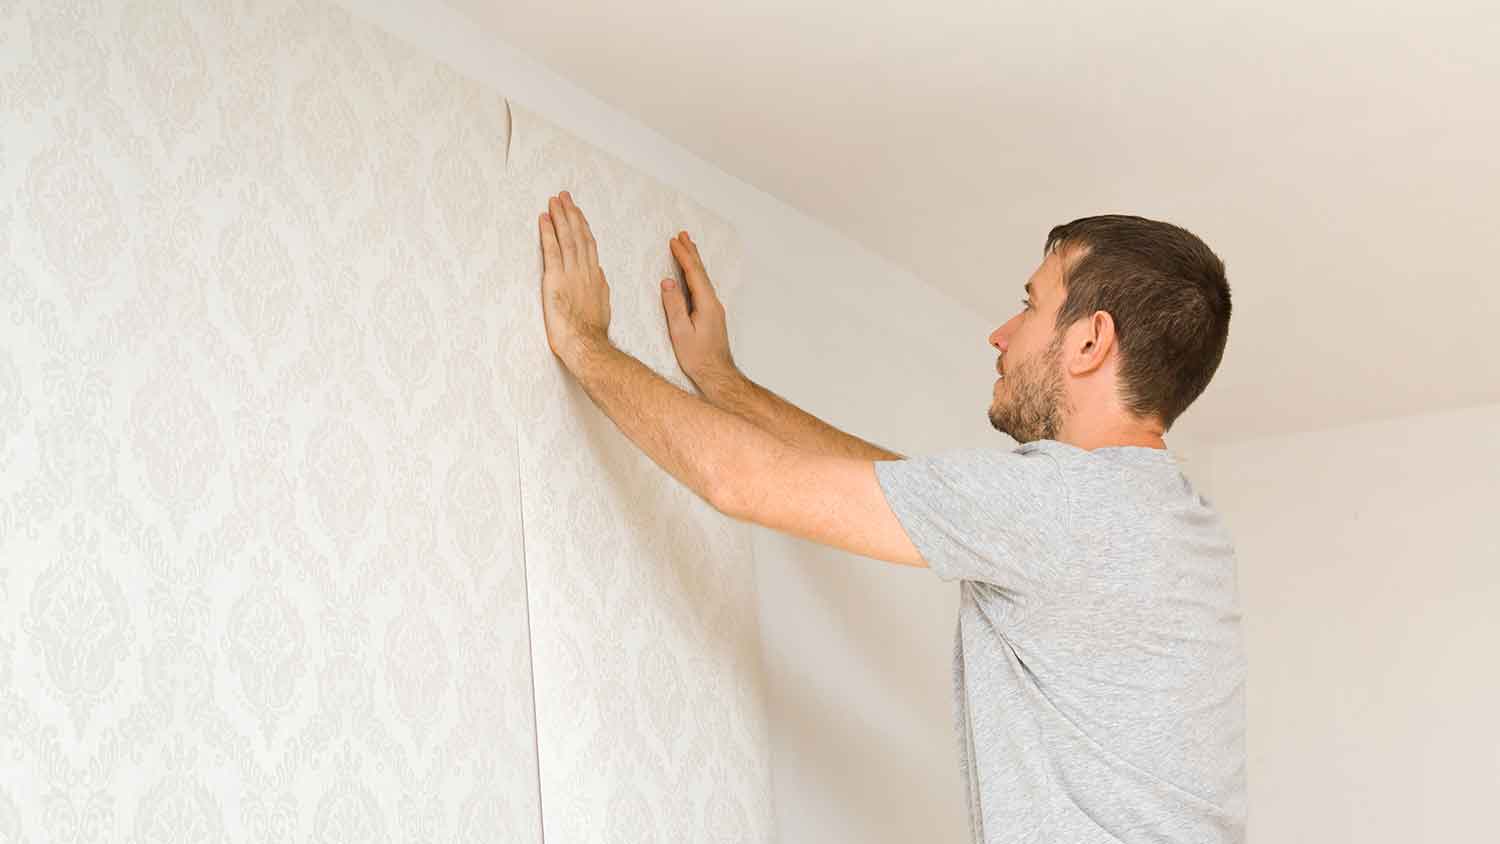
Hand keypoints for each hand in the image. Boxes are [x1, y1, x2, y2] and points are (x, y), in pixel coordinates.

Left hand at [539, 191, 610, 365]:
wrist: (586, 344)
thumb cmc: (592, 333)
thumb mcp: (602, 306)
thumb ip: (600, 288)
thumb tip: (599, 276)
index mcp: (595, 277)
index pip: (589, 246)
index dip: (583, 227)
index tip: (578, 213)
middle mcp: (585, 270)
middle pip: (579, 236)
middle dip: (572, 214)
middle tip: (565, 197)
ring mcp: (571, 273)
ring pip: (567, 238)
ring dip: (561, 217)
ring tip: (555, 201)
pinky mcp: (555, 279)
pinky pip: (552, 249)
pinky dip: (548, 232)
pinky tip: (544, 219)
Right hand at [662, 231, 738, 386]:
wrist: (717, 374)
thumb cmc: (698, 358)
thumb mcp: (680, 332)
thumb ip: (674, 306)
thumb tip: (667, 282)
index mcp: (707, 304)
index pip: (694, 273)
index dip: (683, 256)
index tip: (673, 241)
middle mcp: (714, 303)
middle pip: (701, 272)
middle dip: (691, 252)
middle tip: (683, 235)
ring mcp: (715, 309)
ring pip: (703, 279)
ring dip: (694, 262)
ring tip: (688, 247)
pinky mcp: (712, 315)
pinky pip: (703, 288)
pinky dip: (696, 275)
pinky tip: (692, 275)